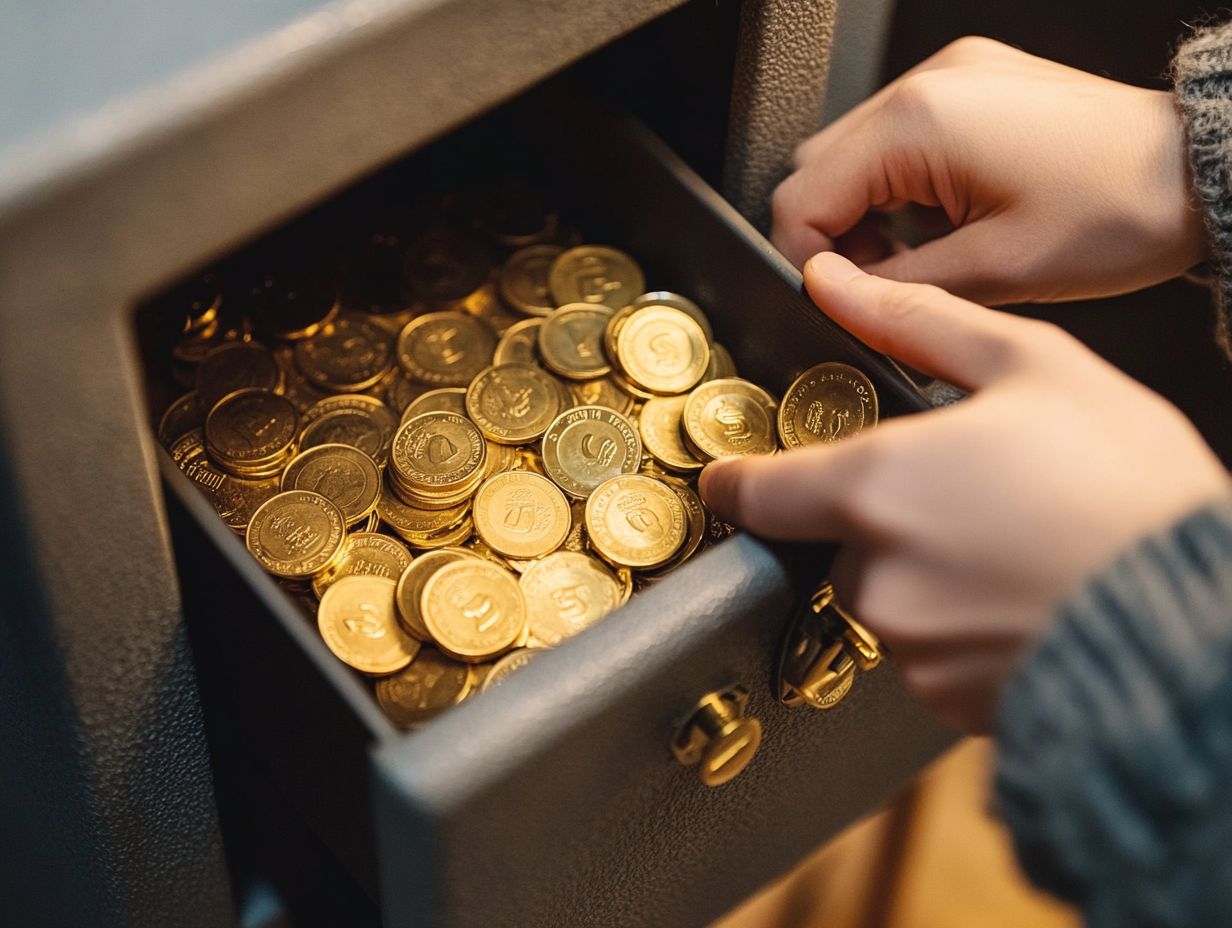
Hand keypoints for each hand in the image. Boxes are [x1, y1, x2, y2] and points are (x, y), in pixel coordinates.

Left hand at [699, 253, 1229, 731]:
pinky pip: (926, 651)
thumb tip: (835, 283)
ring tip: (1011, 546)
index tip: (731, 478)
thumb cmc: (1129, 490)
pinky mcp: (943, 699)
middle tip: (968, 497)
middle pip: (837, 539)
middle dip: (883, 518)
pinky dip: (957, 625)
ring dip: (925, 571)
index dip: (739, 481)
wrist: (1199, 619)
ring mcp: (907, 643)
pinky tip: (1019, 596)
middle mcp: (874, 572)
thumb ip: (917, 322)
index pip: (758, 492)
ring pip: (886, 596)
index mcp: (876, 485)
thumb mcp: (1033, 368)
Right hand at [771, 37, 1206, 305]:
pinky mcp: (971, 86)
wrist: (1198, 170)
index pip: (803, 195)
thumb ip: (893, 284)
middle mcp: (926, 86)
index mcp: (918, 123)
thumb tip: (834, 292)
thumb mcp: (993, 271)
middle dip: (833, 234)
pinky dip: (898, 187)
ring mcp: (949, 79)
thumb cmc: (1120, 210)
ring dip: (864, 211)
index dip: (804, 258)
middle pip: (818, 168)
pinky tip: (938, 220)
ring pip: (853, 154)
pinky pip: (898, 138)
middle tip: (879, 281)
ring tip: (918, 254)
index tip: (833, 297)